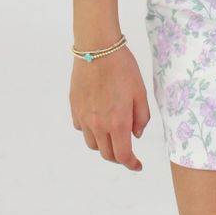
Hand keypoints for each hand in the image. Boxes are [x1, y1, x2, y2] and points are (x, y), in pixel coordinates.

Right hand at [70, 45, 151, 171]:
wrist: (97, 48)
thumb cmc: (123, 67)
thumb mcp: (140, 91)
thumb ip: (141, 117)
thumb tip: (136, 135)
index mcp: (117, 122)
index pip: (123, 155)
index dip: (131, 164)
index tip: (138, 165)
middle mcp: (98, 125)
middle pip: (106, 153)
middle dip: (119, 156)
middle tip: (128, 149)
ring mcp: (84, 118)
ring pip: (93, 144)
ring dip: (104, 145)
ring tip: (112, 134)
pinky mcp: (74, 108)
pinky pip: (81, 129)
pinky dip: (91, 131)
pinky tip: (98, 120)